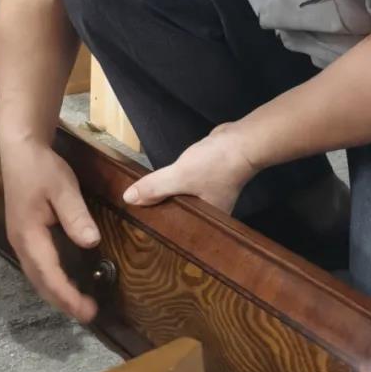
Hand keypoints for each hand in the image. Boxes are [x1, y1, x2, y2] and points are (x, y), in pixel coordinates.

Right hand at [1, 140, 99, 322]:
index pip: (49, 274)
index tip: (86, 310)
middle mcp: (21, 243)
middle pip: (40, 282)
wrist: (20, 149)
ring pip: (37, 277)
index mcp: (28, 235)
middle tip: (88, 315)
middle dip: (62, 301)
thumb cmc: (41, 167)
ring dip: (56, 293)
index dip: (67, 295)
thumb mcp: (62, 187)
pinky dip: (52, 280)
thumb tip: (91, 242)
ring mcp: (20, 240)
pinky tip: (66, 283)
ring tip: (79, 306)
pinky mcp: (25, 235)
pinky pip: (38, 266)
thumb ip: (75, 216)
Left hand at [124, 125, 256, 215]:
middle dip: (161, 212)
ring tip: (143, 200)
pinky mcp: (207, 180)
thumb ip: (155, 188)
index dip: (160, 227)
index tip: (139, 226)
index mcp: (207, 221)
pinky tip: (162, 184)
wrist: (241, 140)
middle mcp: (209, 213)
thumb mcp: (181, 176)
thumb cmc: (217, 164)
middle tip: (136, 213)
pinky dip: (175, 184)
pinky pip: (185, 186)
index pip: (178, 230)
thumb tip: (129, 199)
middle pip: (179, 215)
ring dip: (167, 196)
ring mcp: (210, 195)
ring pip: (181, 199)